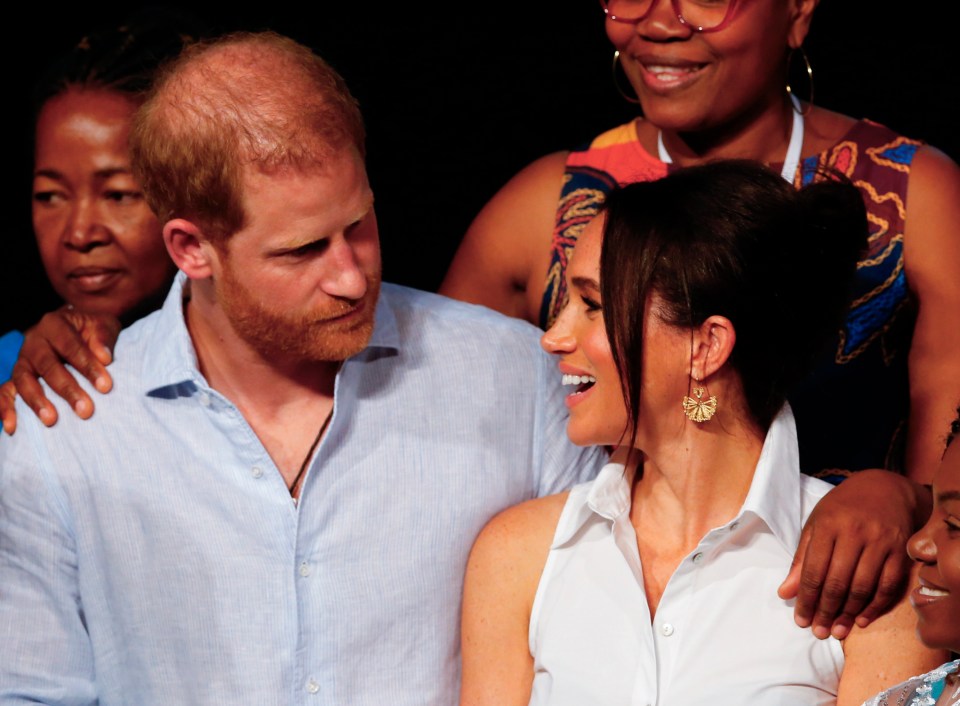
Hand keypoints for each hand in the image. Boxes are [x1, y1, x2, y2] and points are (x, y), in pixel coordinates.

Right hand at [1, 308, 120, 434]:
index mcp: (54, 324)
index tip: (106, 386)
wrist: (76, 326)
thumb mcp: (102, 325)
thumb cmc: (92, 329)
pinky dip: (5, 408)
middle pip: (47, 366)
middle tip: (86, 411)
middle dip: (67, 389)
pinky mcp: (17, 376)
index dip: (88, 367)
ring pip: (23, 380)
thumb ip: (103, 338)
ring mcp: (23, 360)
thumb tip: (104, 358)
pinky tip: (12, 427)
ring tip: (51, 421)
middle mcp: (34, 341)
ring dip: (36, 402)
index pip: (71, 347)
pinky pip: (5, 391)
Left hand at [777, 470, 930, 639]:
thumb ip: (801, 559)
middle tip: (818, 631)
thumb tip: (786, 593)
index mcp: (828, 525)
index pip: (813, 570)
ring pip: (863, 586)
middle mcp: (854, 533)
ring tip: (837, 631)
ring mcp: (880, 542)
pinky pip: (888, 585)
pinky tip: (861, 619)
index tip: (801, 620)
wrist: (884, 489)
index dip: (806, 598)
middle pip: (838, 581)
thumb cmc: (842, 509)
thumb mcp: (816, 525)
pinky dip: (875, 606)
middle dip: (826, 611)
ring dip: (848, 613)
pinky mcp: (901, 551)